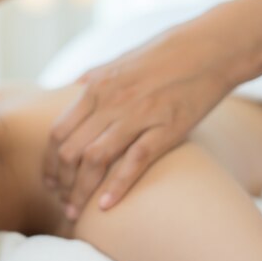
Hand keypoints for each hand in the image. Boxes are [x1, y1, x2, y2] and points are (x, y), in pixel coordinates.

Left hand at [44, 29, 231, 216]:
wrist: (211, 47)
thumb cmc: (163, 54)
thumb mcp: (119, 61)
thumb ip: (92, 77)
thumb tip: (69, 89)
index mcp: (95, 88)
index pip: (57, 133)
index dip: (49, 163)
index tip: (50, 182)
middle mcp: (110, 102)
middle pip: (70, 151)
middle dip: (61, 183)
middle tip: (61, 203)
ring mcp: (138, 115)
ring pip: (95, 160)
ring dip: (80, 191)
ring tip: (76, 213)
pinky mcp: (167, 128)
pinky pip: (135, 161)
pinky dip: (117, 186)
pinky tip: (106, 207)